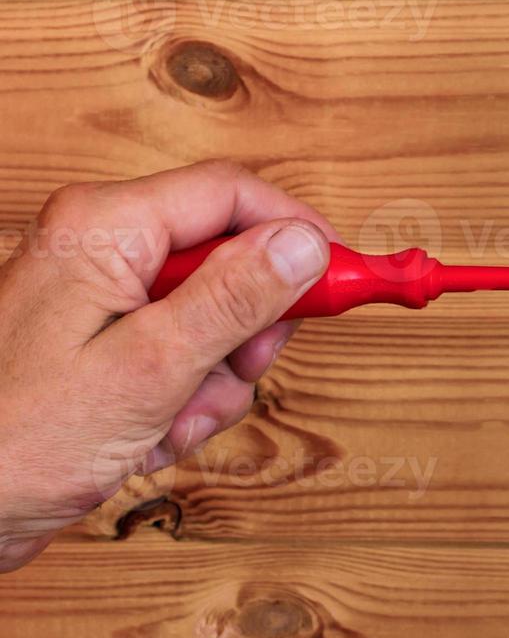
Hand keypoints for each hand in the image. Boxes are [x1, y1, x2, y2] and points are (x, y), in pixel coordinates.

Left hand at [0, 161, 338, 571]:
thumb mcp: (149, 369)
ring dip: (213, 382)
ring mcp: (100, 300)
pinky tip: (145, 439)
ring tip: (167, 423)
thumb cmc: (11, 443)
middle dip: (248, 329)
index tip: (347, 279)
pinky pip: (181, 358)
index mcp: (105, 229)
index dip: (297, 234)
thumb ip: (234, 298)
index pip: (233, 194)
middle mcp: (101, 250)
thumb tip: (304, 243)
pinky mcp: (102, 348)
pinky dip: (182, 404)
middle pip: (231, 259)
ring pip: (214, 319)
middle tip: (240, 370)